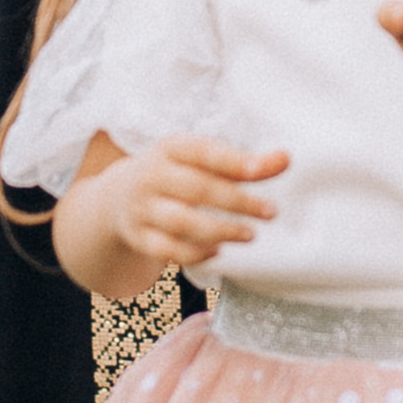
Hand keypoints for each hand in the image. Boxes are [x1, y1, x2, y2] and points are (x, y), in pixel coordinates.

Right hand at [86, 137, 289, 274]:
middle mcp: (152, 176)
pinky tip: (219, 251)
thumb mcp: (200, 160)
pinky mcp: (139, 237)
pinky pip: (166, 250)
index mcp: (170, 148)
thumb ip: (243, 163)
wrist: (117, 196)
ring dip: (219, 230)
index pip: (203, 152)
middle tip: (271, 212)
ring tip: (250, 234)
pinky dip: (194, 253)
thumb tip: (285, 159)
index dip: (232, 161)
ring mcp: (143, 208)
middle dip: (236, 202)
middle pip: (196, 189)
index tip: (260, 169)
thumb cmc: (175, 173)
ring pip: (181, 222)